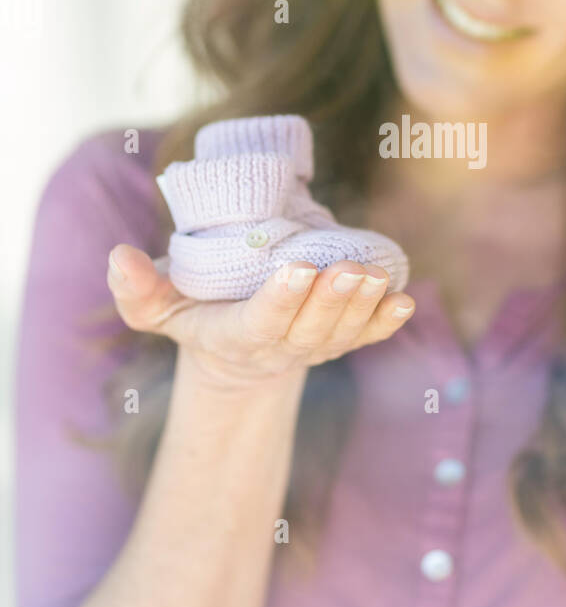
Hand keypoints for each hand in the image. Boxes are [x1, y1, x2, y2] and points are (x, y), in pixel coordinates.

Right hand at [106, 245, 415, 389]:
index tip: (298, 268)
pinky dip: (386, 322)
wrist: (234, 349)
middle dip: (331, 300)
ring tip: (375, 274)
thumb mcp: (156, 307)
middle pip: (309, 330)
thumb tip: (119, 257)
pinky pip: (366, 336)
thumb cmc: (193, 312)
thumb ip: (137, 288)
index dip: (281, 300)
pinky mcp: (339, 340)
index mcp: (233, 337)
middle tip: (350, 269)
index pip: (259, 323)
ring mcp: (313, 347)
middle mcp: (278, 347)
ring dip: (362, 307)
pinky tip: (405, 302)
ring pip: (341, 333)